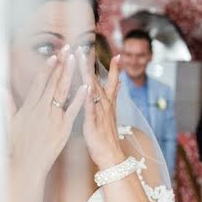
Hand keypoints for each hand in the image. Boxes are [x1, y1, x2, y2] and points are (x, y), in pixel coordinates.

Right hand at [9, 48, 86, 170]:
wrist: (25, 166)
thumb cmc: (16, 147)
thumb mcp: (8, 124)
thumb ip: (7, 104)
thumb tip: (1, 89)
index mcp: (29, 107)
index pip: (40, 83)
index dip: (47, 68)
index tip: (53, 55)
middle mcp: (41, 109)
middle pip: (52, 82)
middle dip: (60, 64)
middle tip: (68, 49)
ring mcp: (53, 118)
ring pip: (62, 91)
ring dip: (69, 73)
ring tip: (75, 59)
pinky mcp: (63, 128)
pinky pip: (73, 110)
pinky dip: (80, 98)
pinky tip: (86, 85)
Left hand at [77, 52, 124, 168]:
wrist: (111, 157)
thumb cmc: (107, 136)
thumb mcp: (112, 112)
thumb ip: (114, 95)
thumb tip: (119, 81)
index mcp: (107, 102)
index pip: (110, 80)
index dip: (113, 66)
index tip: (116, 53)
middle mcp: (104, 104)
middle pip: (97, 79)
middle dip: (91, 62)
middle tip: (85, 45)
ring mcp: (99, 111)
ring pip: (92, 88)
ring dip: (87, 72)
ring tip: (81, 58)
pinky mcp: (92, 121)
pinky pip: (89, 106)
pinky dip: (87, 95)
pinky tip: (85, 85)